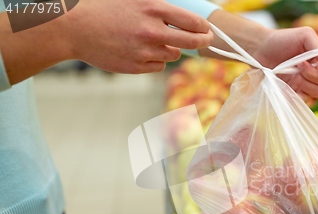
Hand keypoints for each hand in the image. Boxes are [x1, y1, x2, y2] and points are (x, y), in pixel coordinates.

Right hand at [61, 0, 213, 73]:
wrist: (75, 27)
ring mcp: (145, 50)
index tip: (206, 29)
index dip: (204, 27)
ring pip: (174, 55)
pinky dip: (155, 61)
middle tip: (205, 40)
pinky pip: (158, 66)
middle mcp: (152, 30)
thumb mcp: (134, 0)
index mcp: (153, 8)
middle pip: (193, 41)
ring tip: (153, 41)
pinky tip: (141, 52)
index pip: (193, 22)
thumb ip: (159, 8)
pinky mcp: (137, 67)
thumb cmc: (104, 10)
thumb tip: (183, 18)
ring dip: (171, 49)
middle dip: (203, 41)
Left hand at [251, 27, 317, 101]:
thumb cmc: (283, 39)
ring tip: (289, 77)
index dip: (315, 73)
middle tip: (295, 69)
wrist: (259, 48)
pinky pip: (298, 103)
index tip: (300, 62)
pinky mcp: (289, 93)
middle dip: (308, 79)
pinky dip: (293, 98)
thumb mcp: (304, 36)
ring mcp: (300, 86)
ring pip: (312, 97)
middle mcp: (311, 76)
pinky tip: (285, 89)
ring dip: (301, 88)